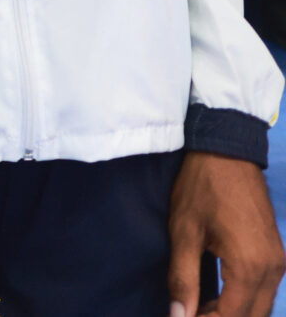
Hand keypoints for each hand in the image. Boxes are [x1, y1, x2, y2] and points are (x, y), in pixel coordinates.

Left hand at [170, 150, 282, 315]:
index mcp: (249, 267)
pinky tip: (218, 298)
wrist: (228, 153)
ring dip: (234, 313)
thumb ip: (183, 279)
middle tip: (191, 316)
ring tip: (201, 310)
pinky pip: (265, 290)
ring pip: (262, 306)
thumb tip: (178, 315)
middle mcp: (272, 269)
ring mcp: (278, 262)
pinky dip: (244, 301)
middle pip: (253, 316)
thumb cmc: (201, 189)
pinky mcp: (276, 254)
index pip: (232, 316)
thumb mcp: (184, 233)